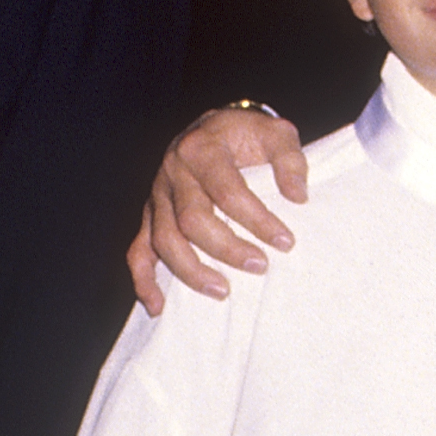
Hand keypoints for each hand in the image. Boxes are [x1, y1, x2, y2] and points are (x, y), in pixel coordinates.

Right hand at [127, 106, 307, 311]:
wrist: (211, 129)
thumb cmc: (245, 135)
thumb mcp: (274, 133)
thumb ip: (290, 160)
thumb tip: (297, 196)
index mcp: (201, 149)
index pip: (228, 192)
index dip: (257, 220)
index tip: (286, 241)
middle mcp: (172, 172)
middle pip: (192, 220)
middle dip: (227, 249)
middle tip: (261, 266)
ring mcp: (157, 196)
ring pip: (164, 240)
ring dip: (192, 271)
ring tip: (223, 291)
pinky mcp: (150, 217)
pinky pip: (138, 251)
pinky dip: (145, 281)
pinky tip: (159, 306)